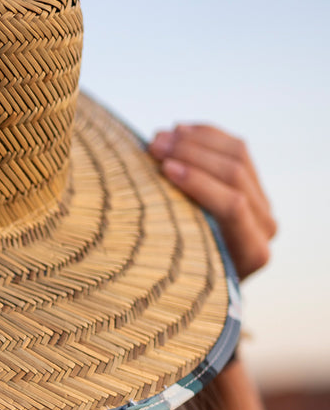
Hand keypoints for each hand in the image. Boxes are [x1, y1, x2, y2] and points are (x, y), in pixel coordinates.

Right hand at [148, 124, 275, 280]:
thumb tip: (145, 194)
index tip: (164, 168)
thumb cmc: (179, 280)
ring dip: (196, 140)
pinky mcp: (252, 185)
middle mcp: (264, 227)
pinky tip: (182, 129)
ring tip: (161, 135)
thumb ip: (174, 239)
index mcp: (251, 252)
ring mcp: (261, 203)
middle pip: (234, 174)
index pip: (231, 206)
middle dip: (192, 154)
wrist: (200, 279)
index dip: (198, 182)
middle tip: (155, 144)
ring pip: (238, 155)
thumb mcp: (178, 270)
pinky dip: (207, 135)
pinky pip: (236, 149)